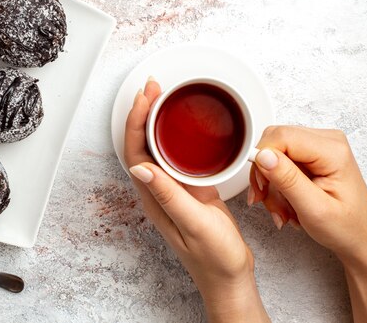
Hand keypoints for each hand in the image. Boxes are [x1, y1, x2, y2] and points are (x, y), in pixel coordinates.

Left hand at [125, 79, 268, 322]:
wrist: (230, 278)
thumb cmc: (214, 257)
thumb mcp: (193, 222)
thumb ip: (169, 194)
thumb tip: (139, 166)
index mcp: (154, 197)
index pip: (135, 151)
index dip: (137, 122)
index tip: (145, 97)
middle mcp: (158, 191)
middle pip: (142, 145)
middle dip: (143, 113)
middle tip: (153, 88)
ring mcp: (173, 190)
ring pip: (157, 148)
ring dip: (156, 122)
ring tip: (162, 98)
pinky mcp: (189, 190)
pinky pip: (175, 156)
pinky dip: (174, 136)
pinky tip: (184, 127)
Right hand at [248, 126, 366, 321]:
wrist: (361, 240)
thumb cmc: (346, 228)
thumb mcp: (313, 209)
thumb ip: (287, 179)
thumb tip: (262, 155)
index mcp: (331, 148)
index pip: (278, 136)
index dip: (261, 162)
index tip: (261, 189)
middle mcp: (325, 140)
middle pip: (272, 141)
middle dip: (264, 174)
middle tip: (269, 203)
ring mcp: (318, 146)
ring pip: (272, 151)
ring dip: (268, 182)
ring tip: (280, 208)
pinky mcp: (310, 156)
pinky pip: (279, 160)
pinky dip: (275, 183)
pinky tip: (283, 202)